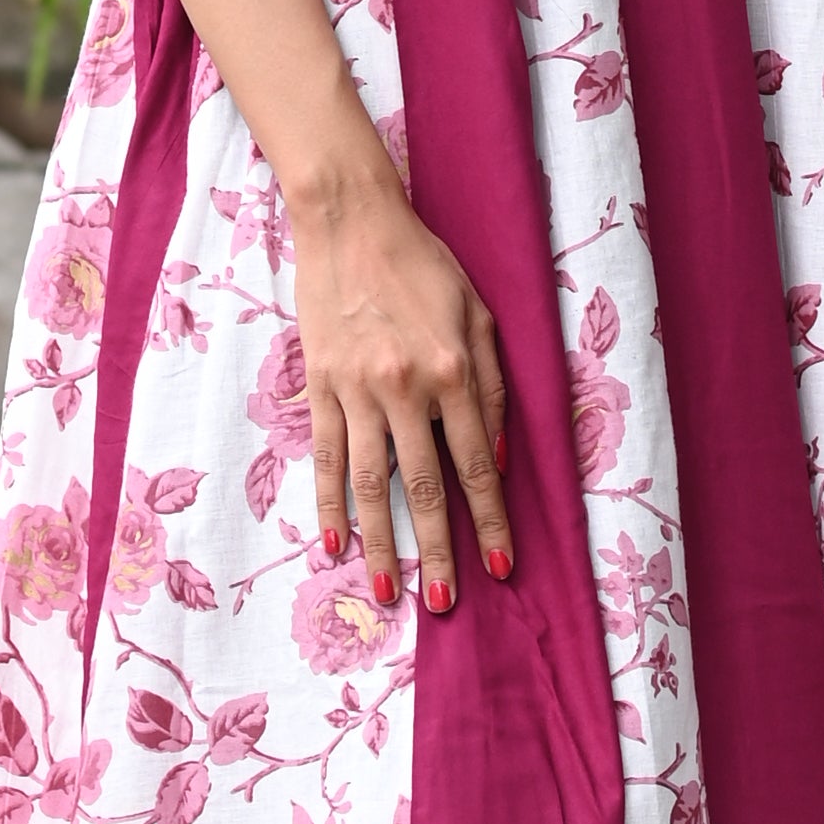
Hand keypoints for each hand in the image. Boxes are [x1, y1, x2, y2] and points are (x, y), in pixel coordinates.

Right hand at [295, 159, 513, 609]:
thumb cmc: (426, 264)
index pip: (477, 464)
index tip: (502, 567)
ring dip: (383, 542)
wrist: (351, 221)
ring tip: (390, 590)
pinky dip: (329, 503)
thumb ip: (493, 387)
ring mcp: (357, 390)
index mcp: (453, 370)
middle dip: (440, 549)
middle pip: (427, 486)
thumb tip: (494, 457)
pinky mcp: (321, 386)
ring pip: (372, 483)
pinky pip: (327, 457)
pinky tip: (334, 543)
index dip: (491, 520)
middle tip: (446, 602)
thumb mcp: (480, 315)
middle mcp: (406, 388)